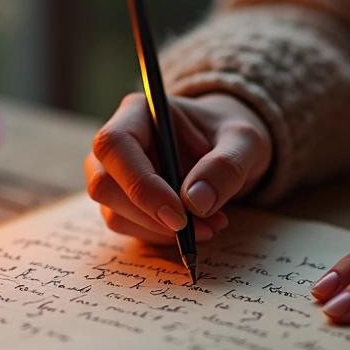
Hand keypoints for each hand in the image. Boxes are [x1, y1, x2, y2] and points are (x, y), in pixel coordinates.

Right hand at [85, 92, 272, 243]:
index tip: (179, 215)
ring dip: (161, 231)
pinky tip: (196, 227)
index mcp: (138, 112)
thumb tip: (195, 202)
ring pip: (114, 214)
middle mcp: (117, 144)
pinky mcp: (122, 203)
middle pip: (104, 185)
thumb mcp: (245, 142)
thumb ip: (226, 166)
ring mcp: (115, 175)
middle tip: (203, 227)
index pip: (115, 145)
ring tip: (210, 224)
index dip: (139, 183)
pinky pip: (129, 228)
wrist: (228, 149)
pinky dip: (162, 236)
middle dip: (152, 216)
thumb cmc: (231, 136)